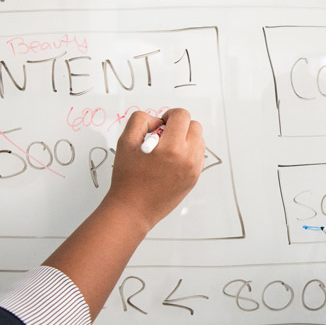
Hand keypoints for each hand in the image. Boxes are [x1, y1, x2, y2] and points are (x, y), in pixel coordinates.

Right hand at [104, 109, 204, 231]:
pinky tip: (171, 160)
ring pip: (199, 141)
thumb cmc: (128, 179)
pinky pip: (198, 156)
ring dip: (186, 139)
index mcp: (172, 148)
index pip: (182, 116)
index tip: (161, 124)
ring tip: (167, 149)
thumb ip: (141, 121)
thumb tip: (157, 121)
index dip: (169, 115)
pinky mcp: (194, 178)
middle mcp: (187, 158)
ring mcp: (193, 170)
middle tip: (164, 136)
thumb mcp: (126, 141)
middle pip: (195, 126)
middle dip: (180, 126)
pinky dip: (188, 152)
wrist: (133, 209)